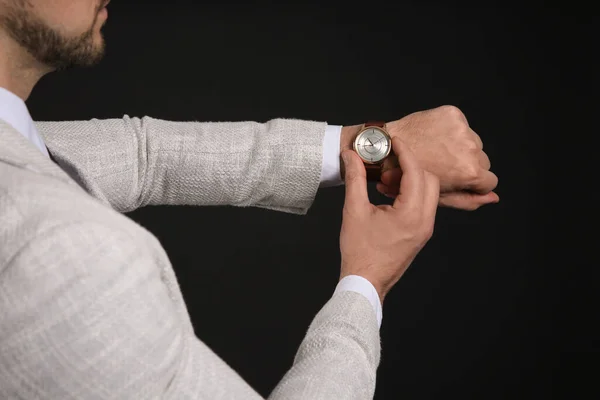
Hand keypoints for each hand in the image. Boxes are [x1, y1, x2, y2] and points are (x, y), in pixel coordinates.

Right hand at [339, 137, 438, 301]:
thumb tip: (351, 155)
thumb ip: (355, 179)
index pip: (416, 172)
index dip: (405, 153)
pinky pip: (423, 205)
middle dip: (410, 166)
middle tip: (388, 163)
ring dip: (410, 180)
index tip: (394, 142)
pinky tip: (387, 195)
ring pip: (428, 192)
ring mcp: (425, 229)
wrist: (366, 282)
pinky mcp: (420, 234)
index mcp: (411, 214)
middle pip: (429, 180)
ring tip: (384, 181)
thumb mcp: (353, 210)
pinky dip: (410, 194)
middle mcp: (424, 221)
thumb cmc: (359, 251)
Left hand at [380, 105, 498, 209]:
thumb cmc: (409, 177)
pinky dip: (451, 131)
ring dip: (460, 147)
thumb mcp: (438, 196)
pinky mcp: (453, 114)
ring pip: (474, 142)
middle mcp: (470, 148)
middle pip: (483, 161)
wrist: (386, 148)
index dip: (474, 183)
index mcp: (469, 171)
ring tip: (437, 151)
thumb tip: (493, 198)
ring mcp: (462, 129)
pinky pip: (462, 125)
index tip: (458, 179)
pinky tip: (433, 138)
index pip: (490, 180)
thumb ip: (468, 200)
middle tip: (444, 166)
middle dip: (467, 165)